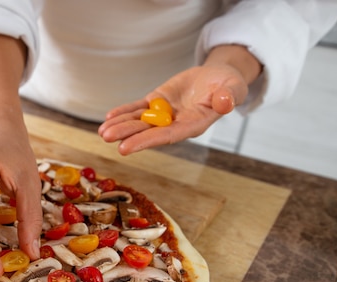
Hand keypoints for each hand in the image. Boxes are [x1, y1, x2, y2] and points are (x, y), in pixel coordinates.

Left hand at [98, 45, 260, 154]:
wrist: (217, 78)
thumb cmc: (228, 85)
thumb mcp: (233, 88)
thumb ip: (228, 97)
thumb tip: (225, 103)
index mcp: (193, 125)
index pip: (167, 136)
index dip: (146, 141)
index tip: (126, 148)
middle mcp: (176, 123)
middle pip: (148, 131)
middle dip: (127, 134)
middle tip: (106, 138)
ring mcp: (164, 114)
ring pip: (140, 121)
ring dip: (121, 126)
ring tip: (102, 132)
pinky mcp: (157, 102)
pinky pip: (139, 108)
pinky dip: (124, 112)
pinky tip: (109, 117)